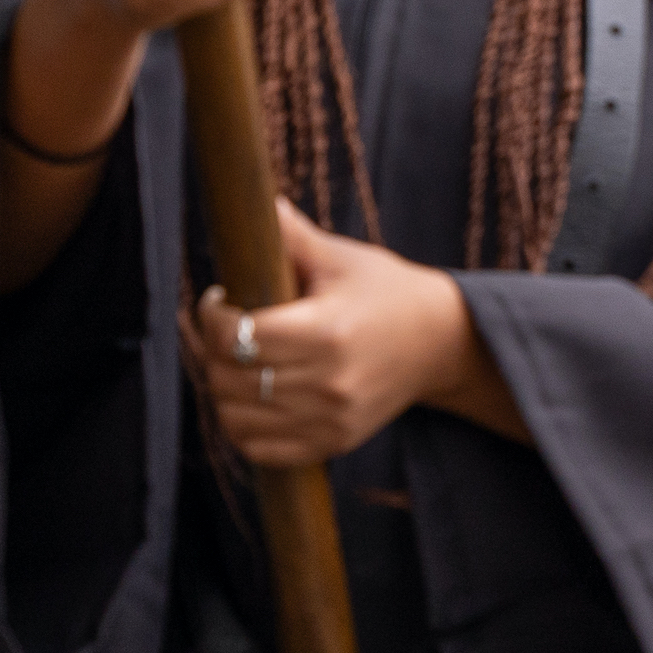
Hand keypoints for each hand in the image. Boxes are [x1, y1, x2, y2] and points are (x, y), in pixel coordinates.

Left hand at [182, 206, 482, 466]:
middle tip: (220, 327)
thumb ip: (293, 236)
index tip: (217, 298)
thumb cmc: (385, 291)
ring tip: (232, 361)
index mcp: (328, 330)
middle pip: (230, 378)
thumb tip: (258, 202)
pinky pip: (261, 450)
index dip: (212, 315)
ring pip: (236, 419)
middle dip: (211, 350)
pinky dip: (241, 427)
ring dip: (221, 389)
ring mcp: (332, 419)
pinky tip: (249, 397)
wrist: (441, 342)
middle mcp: (329, 382)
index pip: (238, 335)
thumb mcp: (341, 258)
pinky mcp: (335, 442)